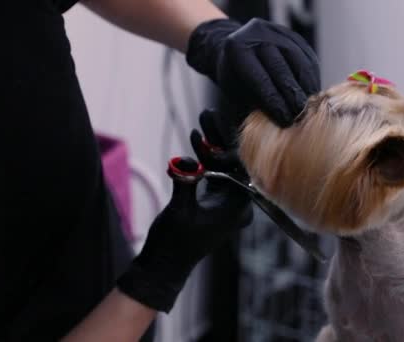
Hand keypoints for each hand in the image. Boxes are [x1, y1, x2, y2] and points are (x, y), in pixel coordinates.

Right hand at [116, 113, 251, 311]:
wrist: (164, 265)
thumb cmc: (173, 242)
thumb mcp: (179, 210)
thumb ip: (186, 183)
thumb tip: (187, 161)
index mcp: (237, 208)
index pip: (240, 167)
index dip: (224, 144)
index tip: (208, 127)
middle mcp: (238, 205)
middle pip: (233, 163)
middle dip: (217, 141)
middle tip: (205, 117)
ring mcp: (228, 203)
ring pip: (223, 167)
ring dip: (210, 148)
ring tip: (200, 125)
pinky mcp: (216, 202)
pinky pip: (215, 175)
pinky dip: (205, 161)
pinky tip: (196, 144)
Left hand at [186, 18, 320, 126]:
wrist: (239, 50)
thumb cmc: (236, 80)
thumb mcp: (235, 94)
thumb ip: (251, 109)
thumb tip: (270, 134)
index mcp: (237, 50)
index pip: (260, 79)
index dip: (274, 102)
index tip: (285, 121)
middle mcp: (258, 36)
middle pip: (281, 69)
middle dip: (292, 96)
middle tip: (300, 119)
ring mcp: (278, 33)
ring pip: (299, 63)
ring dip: (307, 89)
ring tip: (310, 110)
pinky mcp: (295, 37)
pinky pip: (309, 60)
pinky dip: (312, 80)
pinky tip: (313, 96)